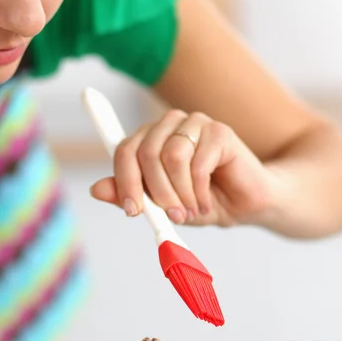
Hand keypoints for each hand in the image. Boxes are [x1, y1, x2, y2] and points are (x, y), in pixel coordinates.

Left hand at [90, 109, 275, 226]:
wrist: (245, 203)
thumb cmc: (201, 201)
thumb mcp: (162, 206)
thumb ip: (132, 196)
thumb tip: (95, 189)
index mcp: (149, 139)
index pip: (124, 150)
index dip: (124, 181)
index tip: (134, 211)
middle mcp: (168, 125)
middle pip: (146, 152)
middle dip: (156, 192)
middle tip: (171, 217)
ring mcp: (194, 123)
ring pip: (172, 156)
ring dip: (180, 192)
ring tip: (191, 211)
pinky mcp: (219, 130)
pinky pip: (199, 162)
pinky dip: (200, 191)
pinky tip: (206, 203)